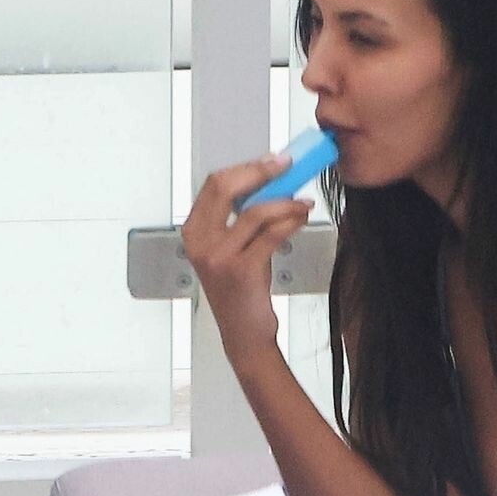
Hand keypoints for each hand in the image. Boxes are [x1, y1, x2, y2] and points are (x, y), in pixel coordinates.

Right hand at [180, 154, 315, 363]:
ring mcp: (218, 256)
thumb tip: (271, 181)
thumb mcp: (234, 249)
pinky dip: (291, 220)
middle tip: (288, 166)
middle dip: (261, 172)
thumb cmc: (243, 291)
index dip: (246, 168)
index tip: (272, 161)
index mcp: (193, 231)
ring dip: (285, 201)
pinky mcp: (241, 270)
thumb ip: (242, 218)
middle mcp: (200, 242)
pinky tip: (302, 217)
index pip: (215, 184)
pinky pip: (271, 233)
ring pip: (255, 211)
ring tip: (303, 202)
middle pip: (226, 188)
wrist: (245, 334)